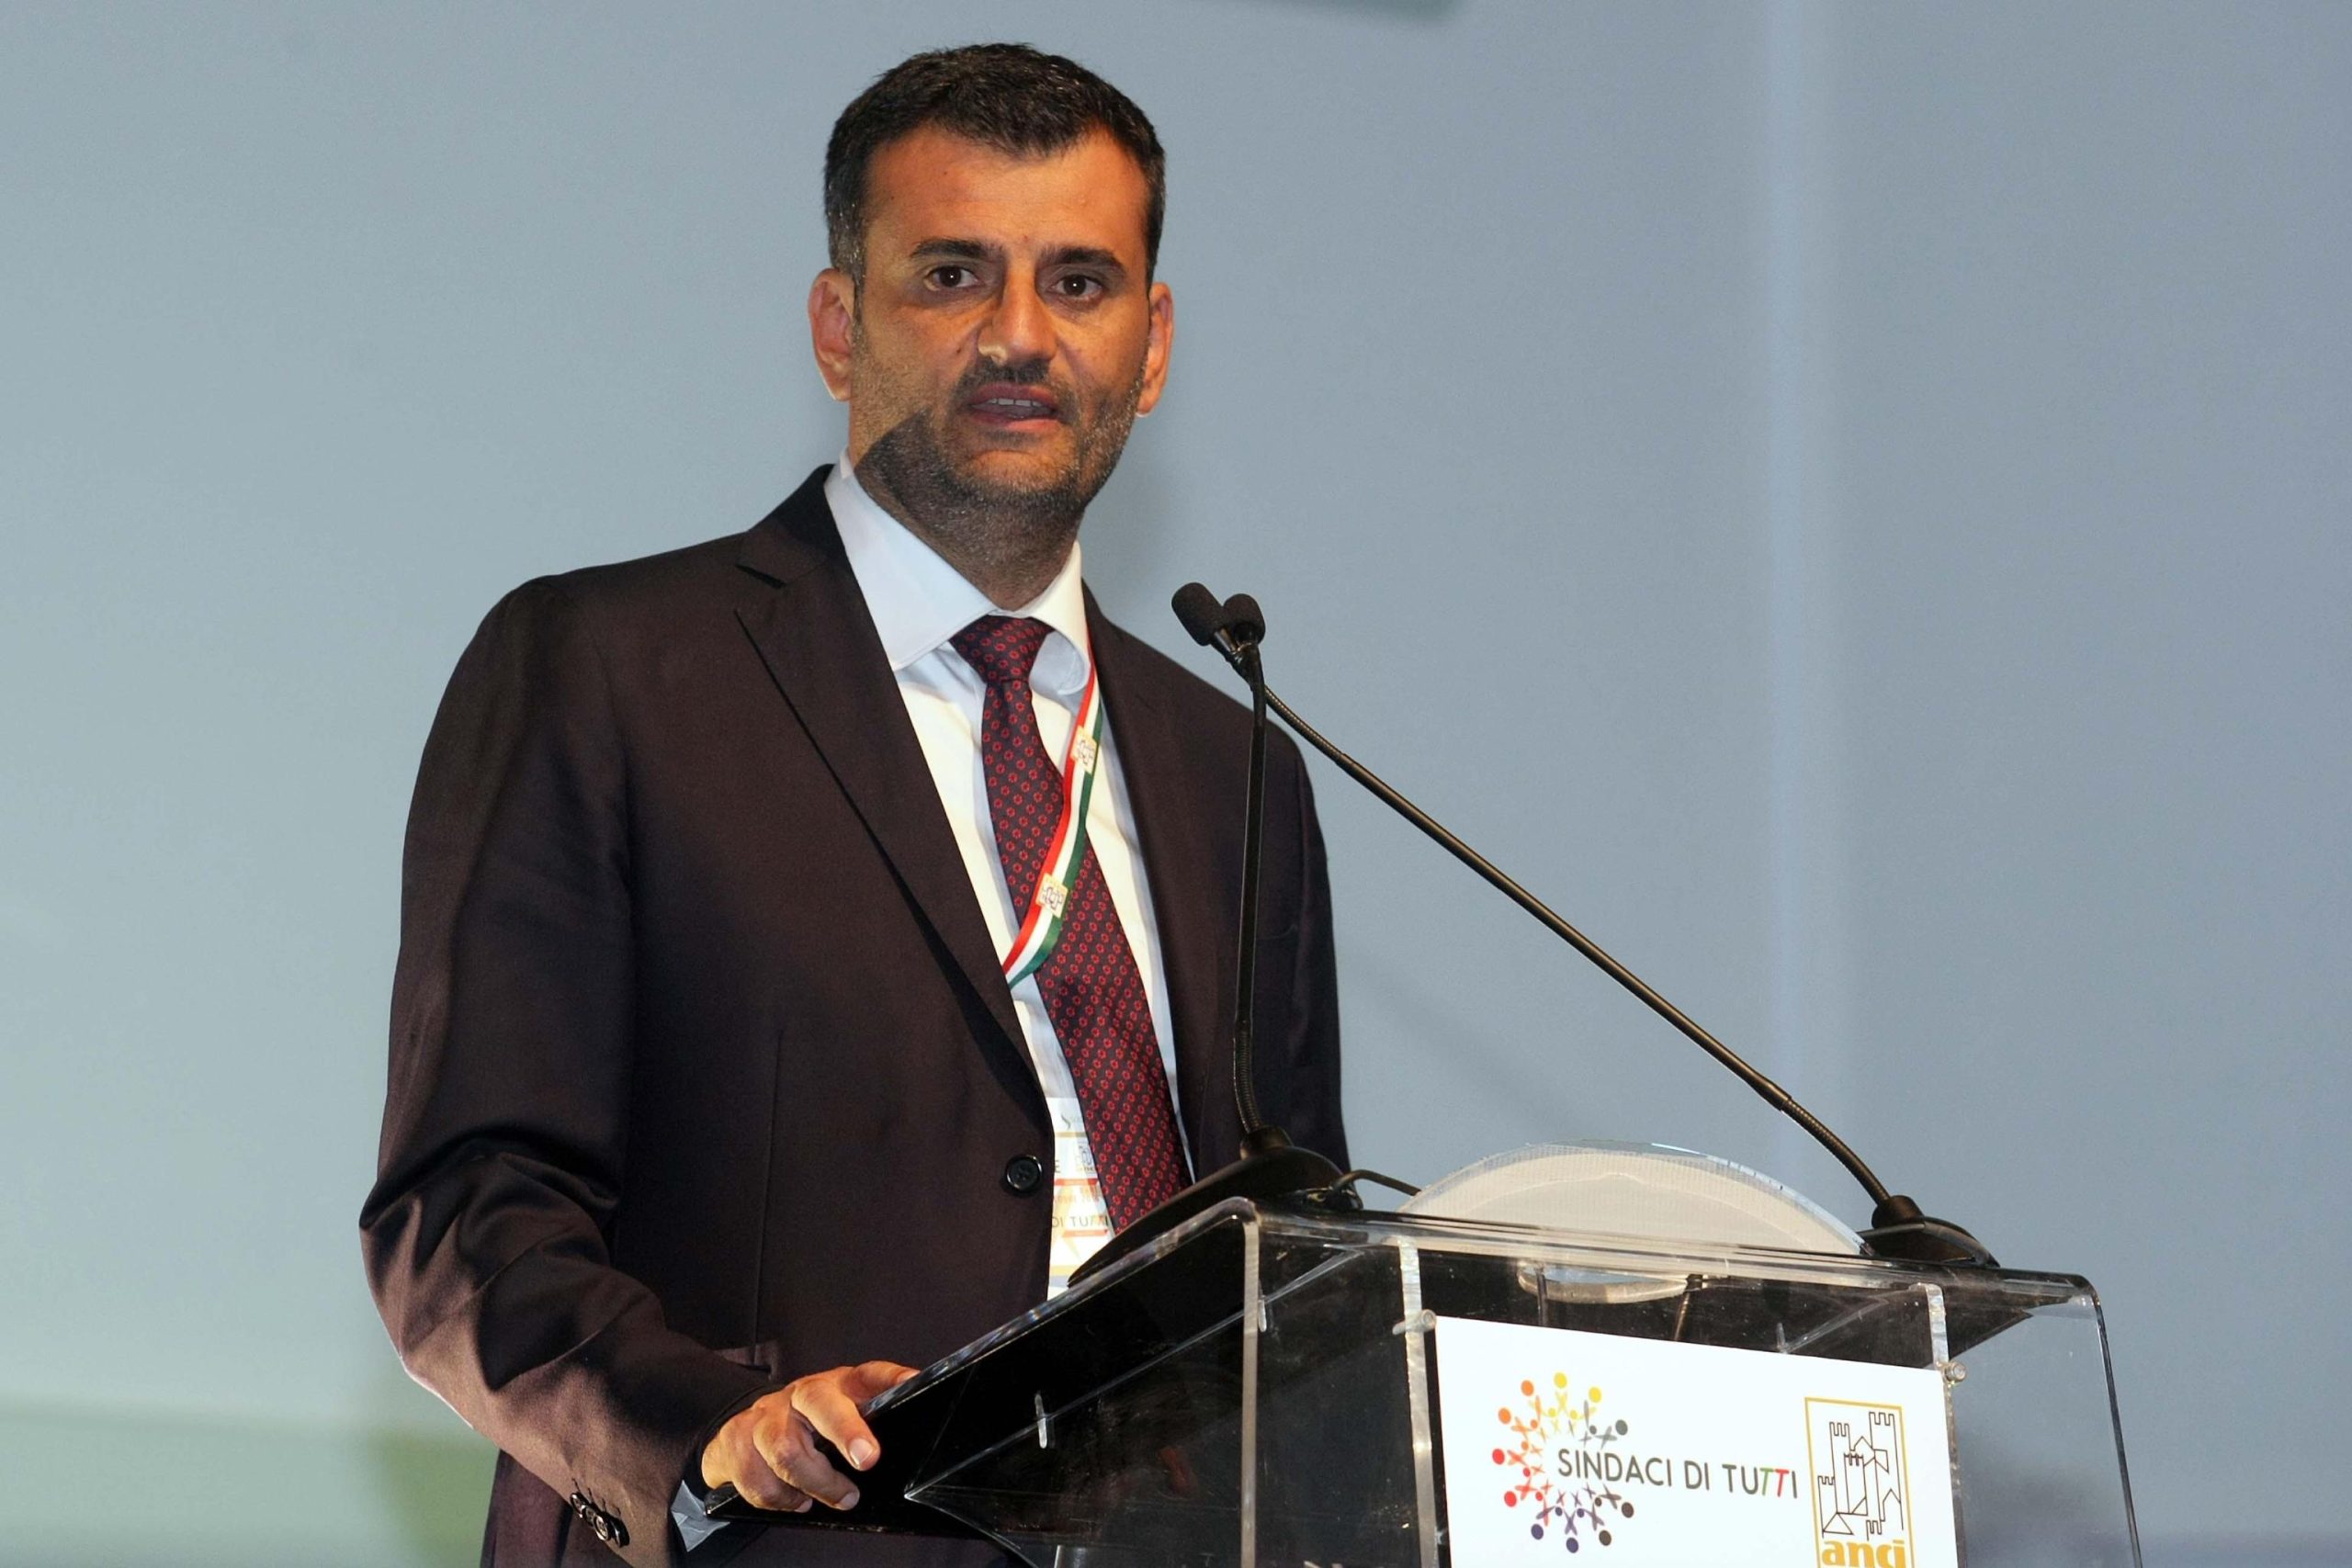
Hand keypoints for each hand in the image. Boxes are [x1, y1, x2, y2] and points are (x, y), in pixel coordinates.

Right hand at [700, 1362, 918, 1513]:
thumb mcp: (844, 1418)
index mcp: (838, 1386)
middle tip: (868, 1459)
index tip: (913, 1383)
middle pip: (819, 1402)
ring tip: (837, 1496)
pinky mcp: (735, 1438)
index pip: (869, 1373)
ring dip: (815, 1484)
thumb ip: (872, 1424)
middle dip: (844, 1430)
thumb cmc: (807, 1429)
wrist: (743, 1429)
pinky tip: (795, 1498)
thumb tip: (913, 1441)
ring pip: (786, 1450)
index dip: (892, 1378)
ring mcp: (765, 1415)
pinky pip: (756, 1478)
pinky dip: (780, 1498)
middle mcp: (801, 1394)